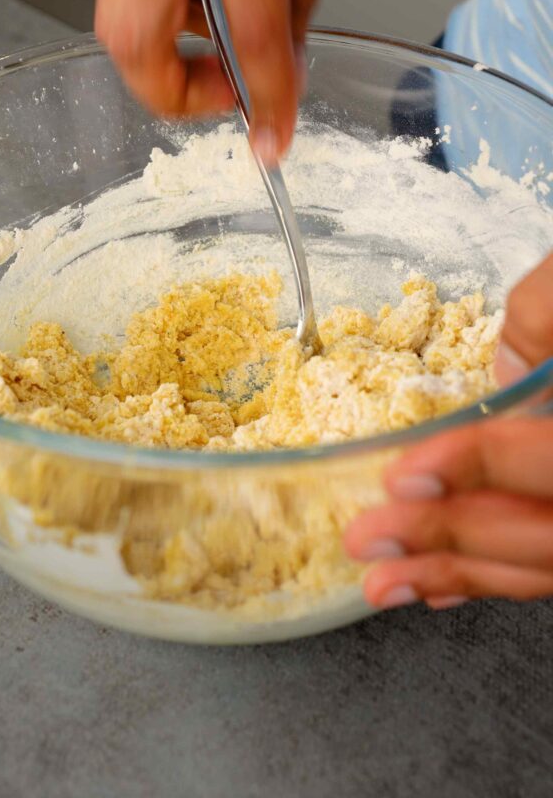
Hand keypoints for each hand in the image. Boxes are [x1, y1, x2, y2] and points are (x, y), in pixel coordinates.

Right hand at [95, 0, 366, 163]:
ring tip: (215, 49)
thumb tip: (284, 58)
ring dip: (160, 57)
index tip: (274, 139)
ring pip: (114, 17)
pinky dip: (159, 14)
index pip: (247, 35)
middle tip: (221, 95)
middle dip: (172, 95)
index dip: (266, 101)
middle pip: (132, 40)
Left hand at [345, 253, 552, 610]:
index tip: (405, 473)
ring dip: (462, 575)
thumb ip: (540, 321)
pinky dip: (499, 575)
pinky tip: (445, 583)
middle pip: (548, 532)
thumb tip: (499, 380)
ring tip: (383, 581)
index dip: (480, 466)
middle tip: (370, 539)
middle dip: (450, 537)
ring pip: (550, 560)